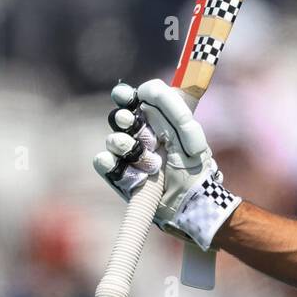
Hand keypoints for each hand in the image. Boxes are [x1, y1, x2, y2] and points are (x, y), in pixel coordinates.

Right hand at [92, 79, 239, 250]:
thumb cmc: (194, 169)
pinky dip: (113, 163)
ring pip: (113, 139)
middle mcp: (139, 136)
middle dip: (126, 119)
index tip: (131, 96)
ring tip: (147, 160)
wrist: (188, 204)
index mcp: (157, 122)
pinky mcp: (117, 175)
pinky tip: (132, 172)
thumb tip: (148, 92)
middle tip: (132, 124)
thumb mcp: (190, 136)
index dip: (128, 95)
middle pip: (120, 116)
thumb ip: (174, 110)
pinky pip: (103, 161)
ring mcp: (127, 157)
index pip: (136, 100)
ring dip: (126, 145)